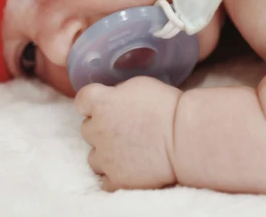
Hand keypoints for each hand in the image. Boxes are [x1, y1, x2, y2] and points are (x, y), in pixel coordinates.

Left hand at [74, 76, 181, 190]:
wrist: (184, 138)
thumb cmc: (167, 106)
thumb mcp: (139, 84)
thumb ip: (118, 92)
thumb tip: (113, 98)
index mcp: (101, 103)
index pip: (81, 101)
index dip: (91, 103)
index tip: (101, 105)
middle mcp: (97, 130)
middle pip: (87, 129)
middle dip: (101, 128)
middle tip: (123, 128)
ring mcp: (105, 157)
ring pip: (93, 157)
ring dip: (105, 153)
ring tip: (126, 151)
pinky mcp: (117, 179)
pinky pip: (104, 181)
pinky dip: (113, 176)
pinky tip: (127, 170)